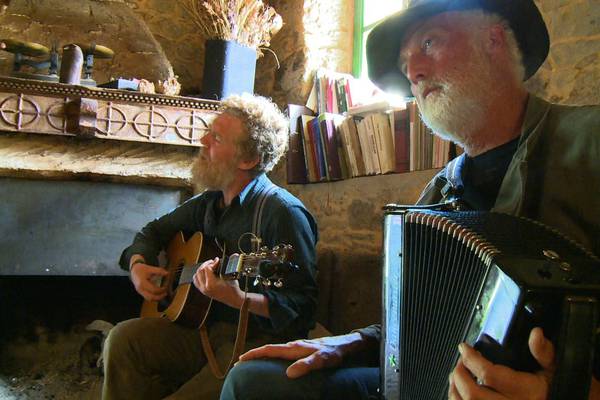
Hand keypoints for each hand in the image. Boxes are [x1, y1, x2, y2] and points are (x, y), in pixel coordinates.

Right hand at [130, 262, 167, 300]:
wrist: (134, 270)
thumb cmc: (141, 269)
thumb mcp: (150, 268)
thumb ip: (159, 271)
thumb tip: (167, 273)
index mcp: (142, 283)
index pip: (153, 290)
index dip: (161, 290)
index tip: (166, 286)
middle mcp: (140, 289)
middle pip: (151, 297)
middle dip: (159, 297)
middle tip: (166, 293)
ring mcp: (140, 291)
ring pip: (149, 299)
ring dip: (157, 298)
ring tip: (163, 294)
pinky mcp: (141, 292)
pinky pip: (148, 297)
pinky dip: (154, 297)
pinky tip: (159, 294)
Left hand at [192, 257, 242, 307]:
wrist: (233, 298)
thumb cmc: (232, 289)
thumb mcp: (230, 276)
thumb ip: (226, 266)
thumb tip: (225, 257)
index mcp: (211, 284)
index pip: (207, 268)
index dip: (212, 263)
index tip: (217, 261)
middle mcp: (205, 287)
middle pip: (200, 271)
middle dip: (206, 264)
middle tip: (213, 262)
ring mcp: (203, 290)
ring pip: (196, 275)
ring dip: (201, 269)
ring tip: (208, 267)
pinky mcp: (203, 291)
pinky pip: (196, 281)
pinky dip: (199, 276)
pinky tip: (205, 273)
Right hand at [238, 332, 365, 377]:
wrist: (346, 344)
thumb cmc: (334, 353)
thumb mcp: (321, 360)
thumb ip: (306, 366)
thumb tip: (288, 373)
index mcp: (294, 347)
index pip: (270, 349)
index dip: (254, 354)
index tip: (241, 359)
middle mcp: (294, 345)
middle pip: (270, 349)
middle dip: (255, 354)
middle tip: (241, 363)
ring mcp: (298, 347)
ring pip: (276, 350)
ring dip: (264, 355)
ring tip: (253, 363)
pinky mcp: (303, 349)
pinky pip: (283, 353)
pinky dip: (274, 356)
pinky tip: (276, 363)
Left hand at [449, 327, 554, 398]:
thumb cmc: (543, 391)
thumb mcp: (549, 371)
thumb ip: (542, 352)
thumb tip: (536, 333)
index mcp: (524, 392)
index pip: (490, 375)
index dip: (471, 358)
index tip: (464, 348)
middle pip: (472, 393)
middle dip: (460, 374)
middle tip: (460, 361)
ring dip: (455, 388)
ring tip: (457, 374)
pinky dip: (456, 398)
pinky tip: (458, 390)